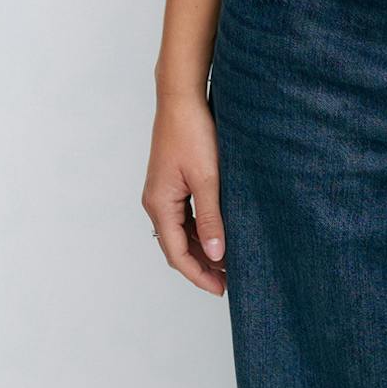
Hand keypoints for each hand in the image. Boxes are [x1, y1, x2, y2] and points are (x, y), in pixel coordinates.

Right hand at [143, 88, 227, 294]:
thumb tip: (216, 253)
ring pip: (181, 233)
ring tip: (229, 263)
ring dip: (202, 249)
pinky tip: (220, 235)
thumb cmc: (193, 133)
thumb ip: (211, 218)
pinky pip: (184, 217)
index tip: (222, 289)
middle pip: (176, 247)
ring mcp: (162, 193)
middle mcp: (156, 202)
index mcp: (160, 205)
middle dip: (202, 266)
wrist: (182, 99)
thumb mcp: (208, 179)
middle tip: (230, 282)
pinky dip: (200, 231)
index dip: (199, 275)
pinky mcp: (171, 183)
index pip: (176, 254)